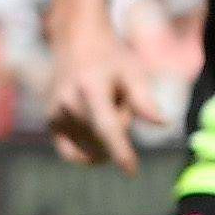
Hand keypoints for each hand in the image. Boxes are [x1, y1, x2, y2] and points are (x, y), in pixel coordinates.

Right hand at [44, 22, 164, 167]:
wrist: (76, 42)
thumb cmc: (111, 58)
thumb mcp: (133, 72)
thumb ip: (145, 99)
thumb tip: (163, 124)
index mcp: (91, 88)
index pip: (106, 127)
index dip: (120, 151)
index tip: (131, 172)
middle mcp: (68, 102)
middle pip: (104, 137)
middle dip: (120, 126)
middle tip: (118, 101)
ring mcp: (56, 113)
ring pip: (90, 146)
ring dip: (104, 137)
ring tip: (103, 107)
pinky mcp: (51, 122)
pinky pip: (71, 153)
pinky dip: (87, 153)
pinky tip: (97, 141)